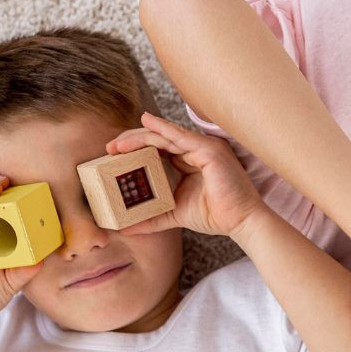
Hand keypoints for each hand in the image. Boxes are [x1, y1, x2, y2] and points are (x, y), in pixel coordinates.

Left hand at [105, 113, 265, 238]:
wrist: (240, 222)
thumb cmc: (216, 215)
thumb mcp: (175, 214)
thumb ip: (152, 218)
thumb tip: (126, 228)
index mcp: (191, 161)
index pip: (158, 149)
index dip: (136, 150)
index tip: (113, 156)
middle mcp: (197, 150)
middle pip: (159, 139)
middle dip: (132, 141)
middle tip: (110, 147)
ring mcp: (204, 147)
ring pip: (165, 136)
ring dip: (140, 137)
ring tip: (119, 143)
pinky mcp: (209, 150)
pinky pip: (180, 136)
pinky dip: (162, 129)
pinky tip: (146, 124)